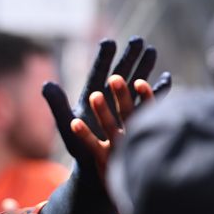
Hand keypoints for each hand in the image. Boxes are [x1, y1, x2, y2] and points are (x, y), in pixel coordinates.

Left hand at [42, 37, 170, 167]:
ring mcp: (123, 112)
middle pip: (120, 75)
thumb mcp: (66, 124)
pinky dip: (156, 93)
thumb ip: (58, 104)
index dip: (103, 59)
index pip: (97, 74)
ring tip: (151, 51)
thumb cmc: (78, 149)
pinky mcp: (135, 123)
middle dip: (128, 58)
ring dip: (143, 70)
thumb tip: (46, 84)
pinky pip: (147, 106)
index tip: (109, 42)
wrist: (94, 172)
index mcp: (91, 99)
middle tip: (137, 40)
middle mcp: (109, 102)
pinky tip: (166, 79)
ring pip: (136, 86)